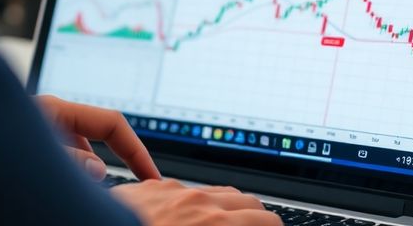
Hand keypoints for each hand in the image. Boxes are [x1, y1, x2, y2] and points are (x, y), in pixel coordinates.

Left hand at [36, 95, 160, 181]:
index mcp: (55, 110)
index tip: (150, 175)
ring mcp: (43, 129)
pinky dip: (78, 174)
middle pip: (101, 135)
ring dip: (95, 170)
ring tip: (108, 193)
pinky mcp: (34, 145)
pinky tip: (78, 191)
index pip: (111, 123)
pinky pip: (67, 157)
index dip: (136, 149)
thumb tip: (98, 168)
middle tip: (138, 186)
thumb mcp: (31, 155)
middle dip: (121, 159)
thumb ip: (69, 159)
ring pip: (83, 149)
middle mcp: (52, 115)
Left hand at [111, 179, 280, 225]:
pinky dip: (191, 204)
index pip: (267, 220)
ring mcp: (169, 192)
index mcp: (215, 225)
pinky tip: (178, 223)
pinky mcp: (145, 189)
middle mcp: (196, 202)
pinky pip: (180, 191)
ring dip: (225, 210)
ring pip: (214, 192)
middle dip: (254, 220)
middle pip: (247, 201)